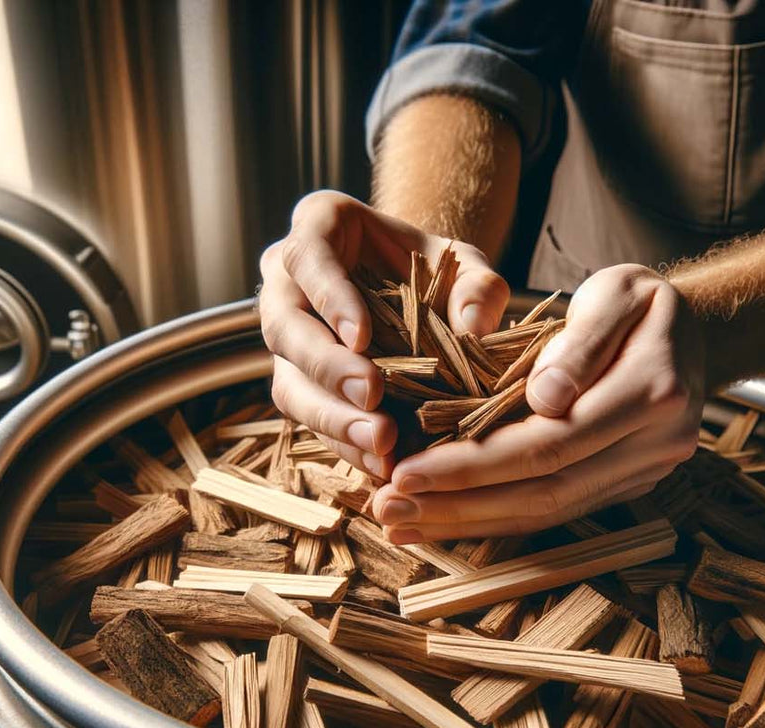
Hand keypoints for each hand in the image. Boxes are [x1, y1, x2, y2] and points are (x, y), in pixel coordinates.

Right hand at [257, 190, 509, 477]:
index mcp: (318, 228)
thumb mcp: (465, 265)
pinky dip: (345, 442)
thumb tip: (474, 327)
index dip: (330, 297)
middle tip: (371, 397)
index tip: (362, 338)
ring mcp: (286, 338)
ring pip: (289, 381)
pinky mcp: (298, 384)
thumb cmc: (435, 268)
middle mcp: (286, 282)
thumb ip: (478, 287)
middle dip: (327, 368)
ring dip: (332, 416)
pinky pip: (309, 418)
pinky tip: (381, 463)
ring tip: (380, 443)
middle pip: (286, 327)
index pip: (309, 256)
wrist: (419, 293)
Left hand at [371, 264, 704, 541]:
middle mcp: (657, 446)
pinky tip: (444, 519)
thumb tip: (544, 399)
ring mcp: (645, 474)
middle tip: (387, 508)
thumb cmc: (644, 301)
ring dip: (469, 522)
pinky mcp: (626, 487)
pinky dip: (496, 517)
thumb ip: (579, 345)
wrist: (698, 330)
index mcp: (654, 393)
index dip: (475, 464)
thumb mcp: (617, 292)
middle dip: (459, 504)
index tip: (407, 469)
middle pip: (545, 491)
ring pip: (549, 512)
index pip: (550, 443)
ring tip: (402, 523)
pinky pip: (557, 510)